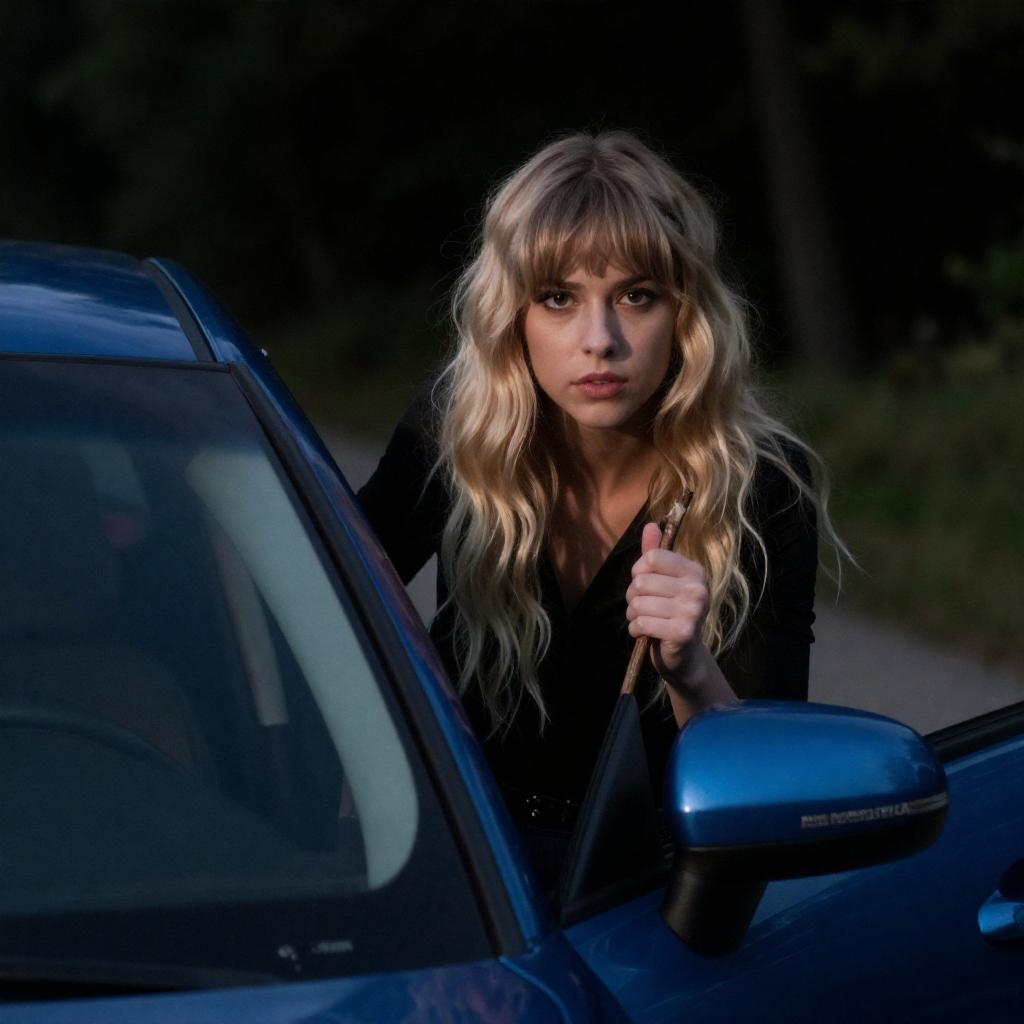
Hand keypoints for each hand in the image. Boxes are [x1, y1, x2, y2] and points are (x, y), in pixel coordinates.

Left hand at [625, 521, 709, 696]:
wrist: (683, 655)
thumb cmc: (669, 612)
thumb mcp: (663, 581)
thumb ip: (655, 554)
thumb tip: (651, 525)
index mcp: (695, 571)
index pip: (651, 558)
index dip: (638, 572)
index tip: (645, 584)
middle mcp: (698, 588)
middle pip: (640, 582)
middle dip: (632, 597)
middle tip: (643, 607)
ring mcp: (693, 611)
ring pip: (638, 604)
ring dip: (633, 615)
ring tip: (644, 620)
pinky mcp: (682, 632)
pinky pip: (641, 623)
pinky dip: (635, 630)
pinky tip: (645, 633)